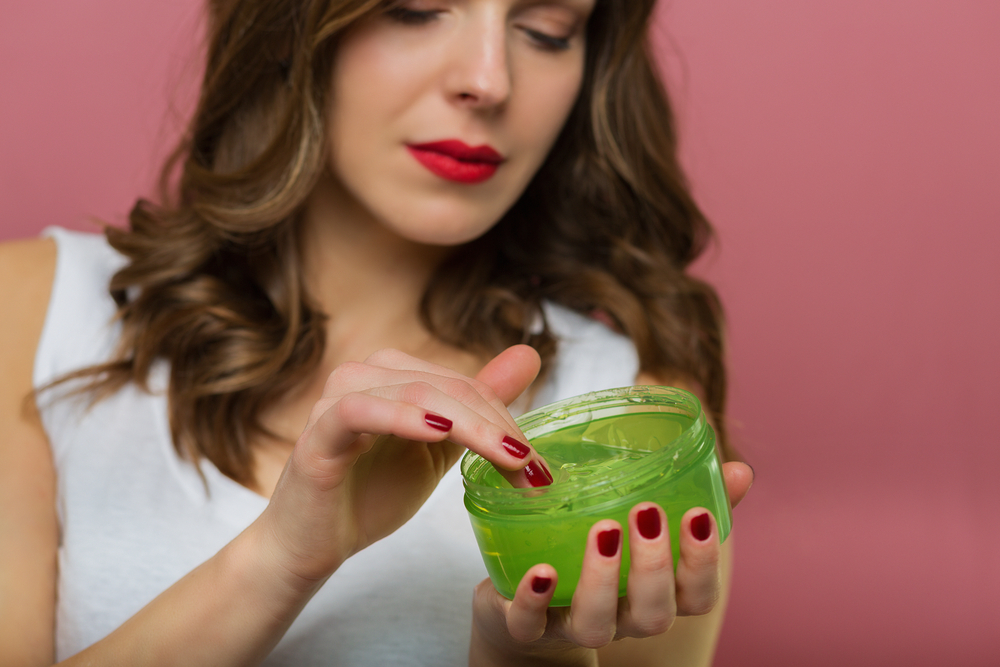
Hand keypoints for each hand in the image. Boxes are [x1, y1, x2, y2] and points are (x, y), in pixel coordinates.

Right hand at [255, 345, 542, 587]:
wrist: (313, 542)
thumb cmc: (371, 493)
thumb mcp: (438, 450)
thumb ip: (478, 406)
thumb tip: (530, 356)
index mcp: (394, 374)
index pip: (465, 386)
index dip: (506, 420)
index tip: (539, 466)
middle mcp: (365, 374)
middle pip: (447, 387)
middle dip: (496, 427)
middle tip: (532, 469)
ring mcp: (338, 398)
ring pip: (414, 393)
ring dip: (468, 424)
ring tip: (505, 457)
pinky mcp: (318, 430)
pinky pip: (360, 410)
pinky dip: (402, 416)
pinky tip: (438, 432)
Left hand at [470, 462, 753, 663]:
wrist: (521, 607)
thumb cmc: (595, 556)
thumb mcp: (640, 526)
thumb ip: (690, 497)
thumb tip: (740, 471)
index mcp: (653, 595)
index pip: (696, 596)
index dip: (703, 563)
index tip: (698, 514)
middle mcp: (620, 617)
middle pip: (653, 614)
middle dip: (655, 565)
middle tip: (647, 513)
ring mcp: (571, 625)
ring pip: (596, 625)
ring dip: (602, 578)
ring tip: (603, 529)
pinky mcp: (524, 626)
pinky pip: (529, 625)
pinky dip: (534, 600)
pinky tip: (541, 571)